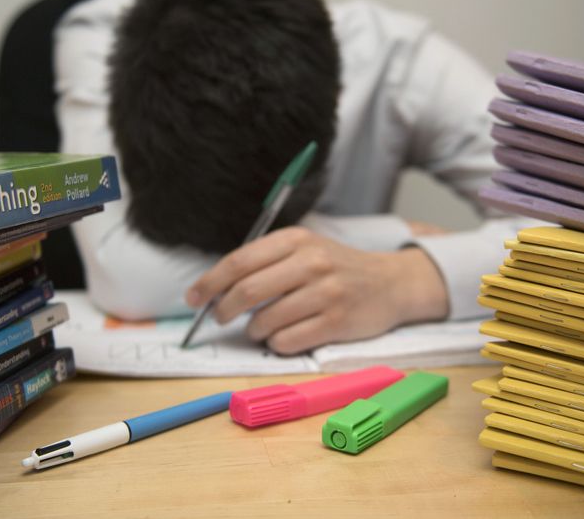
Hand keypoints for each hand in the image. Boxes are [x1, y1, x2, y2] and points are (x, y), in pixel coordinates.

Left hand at [185, 227, 448, 354]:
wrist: (390, 283)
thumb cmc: (336, 268)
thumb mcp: (304, 249)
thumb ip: (265, 263)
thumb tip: (215, 289)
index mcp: (296, 240)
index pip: (240, 261)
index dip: (209, 283)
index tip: (193, 298)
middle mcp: (311, 262)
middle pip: (246, 291)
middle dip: (223, 309)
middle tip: (220, 317)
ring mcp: (326, 293)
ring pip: (265, 320)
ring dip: (253, 330)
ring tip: (260, 327)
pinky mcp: (336, 322)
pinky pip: (286, 341)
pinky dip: (276, 343)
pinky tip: (284, 336)